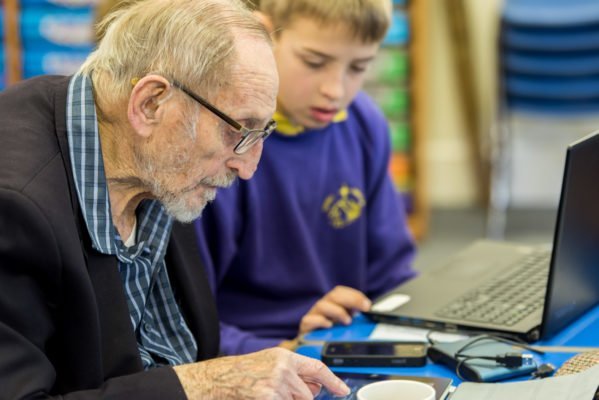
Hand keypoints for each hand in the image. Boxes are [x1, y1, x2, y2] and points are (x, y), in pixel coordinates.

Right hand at [173, 347, 349, 398]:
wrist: (219, 378)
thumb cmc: (245, 372)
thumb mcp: (272, 363)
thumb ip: (295, 372)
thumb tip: (318, 386)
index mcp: (285, 357)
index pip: (317, 368)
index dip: (333, 381)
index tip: (343, 390)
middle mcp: (283, 369)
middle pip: (309, 394)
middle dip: (300, 398)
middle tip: (283, 393)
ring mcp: (275, 385)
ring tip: (268, 393)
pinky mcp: (268, 399)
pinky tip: (262, 397)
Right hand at [299, 285, 371, 334]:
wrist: (307, 348)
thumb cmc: (329, 335)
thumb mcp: (344, 325)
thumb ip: (353, 319)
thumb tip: (369, 316)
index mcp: (331, 304)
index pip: (340, 292)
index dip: (354, 295)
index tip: (367, 305)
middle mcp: (322, 307)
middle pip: (334, 296)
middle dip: (351, 300)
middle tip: (364, 309)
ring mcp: (313, 316)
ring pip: (322, 305)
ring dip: (337, 311)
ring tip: (347, 321)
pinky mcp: (305, 327)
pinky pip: (309, 320)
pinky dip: (320, 321)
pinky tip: (329, 326)